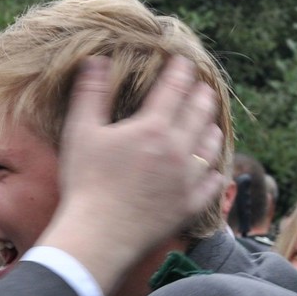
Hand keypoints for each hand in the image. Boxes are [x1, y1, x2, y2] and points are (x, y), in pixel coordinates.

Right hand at [41, 57, 224, 289]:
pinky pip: (213, 182)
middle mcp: (178, 149)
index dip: (180, 71)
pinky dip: (215, 169)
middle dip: (202, 95)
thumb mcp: (81, 132)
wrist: (100, 234)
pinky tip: (212, 167)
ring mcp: (188, 178)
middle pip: (200, 112)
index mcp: (152, 128)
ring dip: (212, 128)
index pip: (174, 88)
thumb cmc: (86, 182)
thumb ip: (91, 93)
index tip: (183, 62)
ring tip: (209, 122)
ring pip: (212, 145)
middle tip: (202, 87)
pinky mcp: (190, 204)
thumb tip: (96, 60)